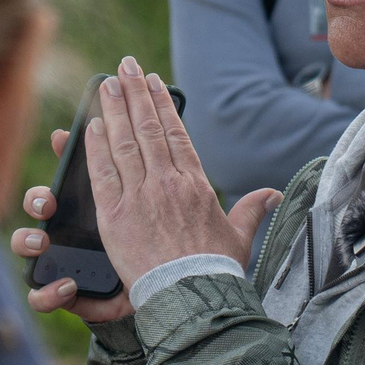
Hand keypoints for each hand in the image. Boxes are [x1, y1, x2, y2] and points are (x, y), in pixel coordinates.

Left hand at [11, 56, 281, 323]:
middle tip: (124, 67)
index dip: (161, 104)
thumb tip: (273, 194)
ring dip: (114, 110)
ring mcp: (141, 197)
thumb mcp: (239, 236)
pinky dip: (96, 147)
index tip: (152, 82)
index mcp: (196, 184)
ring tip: (107, 84)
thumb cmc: (216, 271)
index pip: (175, 133)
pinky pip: (103, 174)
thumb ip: (253, 210)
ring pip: (124, 143)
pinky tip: (91, 125)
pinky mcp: (116, 216)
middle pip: (147, 128)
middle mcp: (167, 183)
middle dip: (135, 93)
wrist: (194, 297)